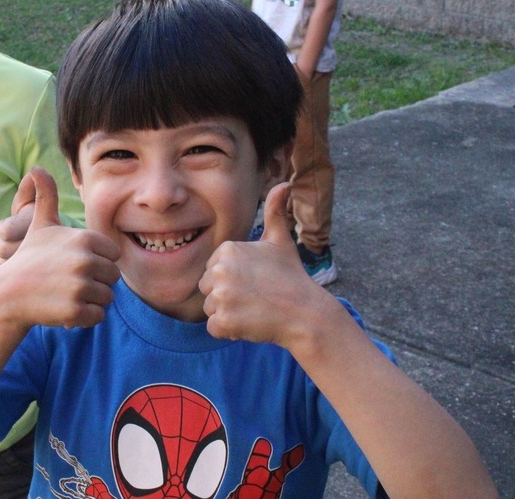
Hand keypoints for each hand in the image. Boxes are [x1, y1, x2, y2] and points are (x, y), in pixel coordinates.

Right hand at [0, 167, 119, 329]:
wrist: (8, 294)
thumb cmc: (29, 258)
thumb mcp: (40, 225)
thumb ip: (46, 196)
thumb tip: (36, 167)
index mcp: (84, 238)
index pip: (114, 255)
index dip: (97, 261)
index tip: (75, 263)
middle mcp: (85, 260)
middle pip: (113, 277)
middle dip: (95, 282)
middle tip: (69, 282)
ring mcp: (79, 286)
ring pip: (107, 298)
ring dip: (91, 300)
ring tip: (66, 294)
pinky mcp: (74, 311)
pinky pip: (97, 316)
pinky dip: (84, 317)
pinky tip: (66, 309)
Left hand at [200, 182, 320, 344]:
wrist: (305, 313)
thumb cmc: (291, 276)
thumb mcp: (280, 240)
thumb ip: (275, 211)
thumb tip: (284, 183)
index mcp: (227, 249)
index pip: (213, 269)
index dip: (233, 279)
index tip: (255, 281)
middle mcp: (219, 269)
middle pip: (208, 288)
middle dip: (228, 296)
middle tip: (255, 296)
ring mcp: (220, 296)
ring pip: (210, 309)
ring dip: (229, 314)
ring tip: (254, 309)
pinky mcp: (223, 320)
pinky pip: (214, 328)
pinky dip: (229, 330)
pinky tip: (250, 322)